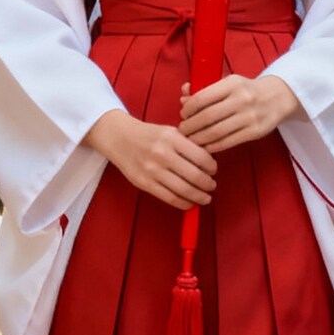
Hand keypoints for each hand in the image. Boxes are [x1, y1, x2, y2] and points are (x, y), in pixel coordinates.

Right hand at [83, 109, 216, 210]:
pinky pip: (170, 198)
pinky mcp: (145, 183)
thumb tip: (209, 162)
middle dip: (208, 184)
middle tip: (212, 186)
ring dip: (199, 197)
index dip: (212, 167)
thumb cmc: (148, 135)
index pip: (201, 156)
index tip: (214, 170)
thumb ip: (187, 144)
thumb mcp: (169, 131)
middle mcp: (162, 154)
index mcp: (171, 137)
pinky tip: (190, 202)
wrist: (120, 138)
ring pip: (183, 190)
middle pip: (195, 176)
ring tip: (205, 197)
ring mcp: (152, 170)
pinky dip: (184, 203)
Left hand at [178, 74, 300, 153]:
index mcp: (232, 84)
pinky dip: (213, 146)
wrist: (277, 97)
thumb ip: (205, 90)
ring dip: (199, 139)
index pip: (203, 97)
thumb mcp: (228, 83)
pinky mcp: (255, 132)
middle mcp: (241, 99)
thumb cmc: (246, 90)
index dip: (189, 108)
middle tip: (182, 131)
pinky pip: (228, 142)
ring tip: (189, 141)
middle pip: (208, 117)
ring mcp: (249, 116)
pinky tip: (204, 146)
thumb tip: (183, 99)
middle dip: (190, 126)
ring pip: (216, 132)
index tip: (182, 114)